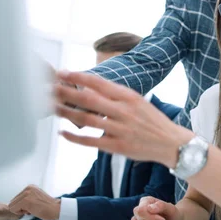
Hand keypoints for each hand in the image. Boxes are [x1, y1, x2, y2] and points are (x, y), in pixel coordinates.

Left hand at [8, 185, 60, 219]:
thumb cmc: (48, 206)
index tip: (33, 205)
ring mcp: (27, 194)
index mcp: (30, 187)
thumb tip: (12, 204)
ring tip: (32, 209)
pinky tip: (31, 211)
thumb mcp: (36, 197)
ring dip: (20, 210)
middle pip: (12, 202)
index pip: (16, 199)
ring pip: (11, 206)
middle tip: (32, 208)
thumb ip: (26, 198)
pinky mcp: (26, 200)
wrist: (56, 209)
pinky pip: (13, 209)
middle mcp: (28, 188)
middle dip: (20, 208)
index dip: (22, 206)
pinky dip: (20, 213)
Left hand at [54, 71, 193, 167]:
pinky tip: (63, 133)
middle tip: (49, 88)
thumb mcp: (139, 102)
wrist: (171, 143)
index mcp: (129, 97)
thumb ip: (117, 96)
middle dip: (66, 93)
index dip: (78, 77)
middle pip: (88, 100)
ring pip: (86, 119)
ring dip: (66, 113)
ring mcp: (120, 129)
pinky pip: (90, 141)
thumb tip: (91, 88)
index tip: (63, 73)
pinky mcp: (117, 146)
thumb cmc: (153, 121)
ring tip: (52, 107)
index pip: (99, 83)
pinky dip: (74, 137)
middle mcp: (123, 111)